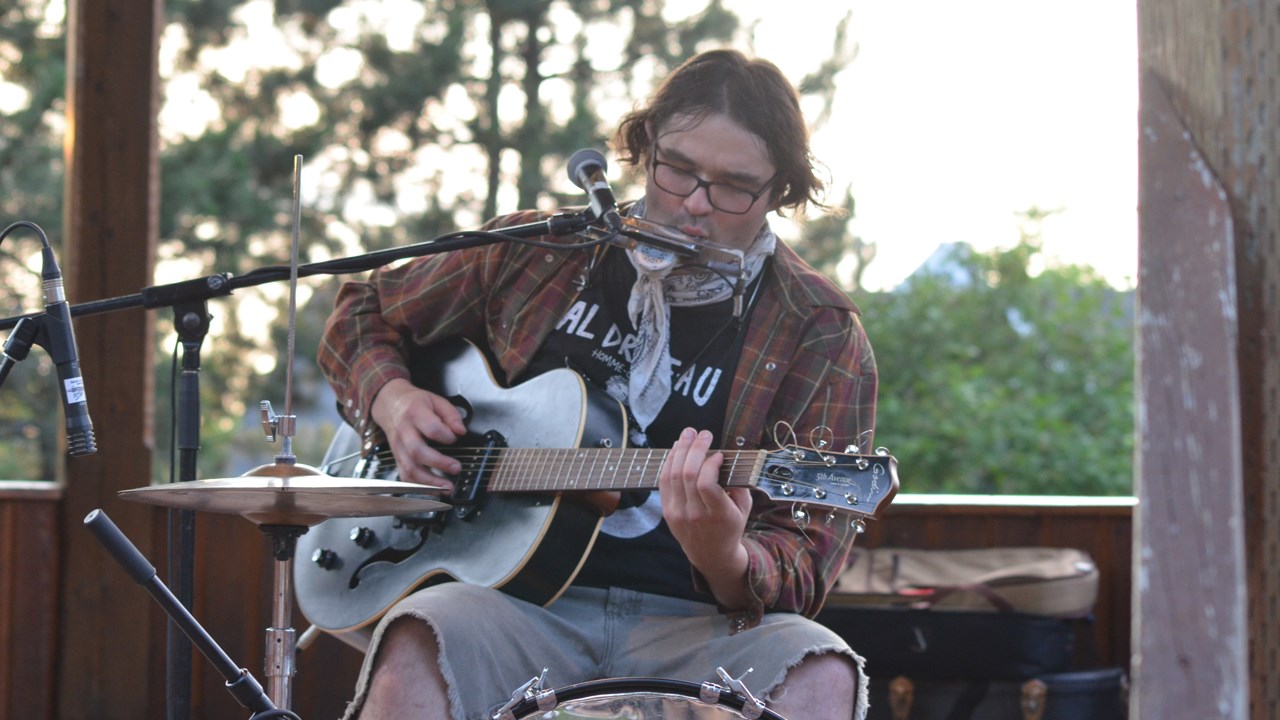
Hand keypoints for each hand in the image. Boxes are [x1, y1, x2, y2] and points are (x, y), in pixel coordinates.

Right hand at [370, 378, 466, 490]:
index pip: (431, 428)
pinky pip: (405, 475)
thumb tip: (461, 431)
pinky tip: (433, 490)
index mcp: (415, 414)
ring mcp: (398, 447)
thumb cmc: (414, 403)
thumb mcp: (435, 400)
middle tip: (456, 468)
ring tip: (447, 488)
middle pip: (418, 452)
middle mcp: (404, 432)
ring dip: (430, 482)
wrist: (389, 404)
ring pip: (410, 468)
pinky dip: (418, 486)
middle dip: (439, 463)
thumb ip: (451, 414)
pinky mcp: (397, 458)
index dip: (446, 436)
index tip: (455, 438)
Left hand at [660, 427, 752, 608]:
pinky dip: (670, 462)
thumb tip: (728, 457)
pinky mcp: (667, 511)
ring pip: (673, 475)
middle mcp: (694, 514)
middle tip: (704, 434)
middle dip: (695, 448)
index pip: (706, 484)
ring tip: (689, 434)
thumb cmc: (731, 527)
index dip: (710, 463)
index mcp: (717, 515)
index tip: (719, 454)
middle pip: (687, 474)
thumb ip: (739, 484)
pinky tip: (678, 448)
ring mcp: (677, 513)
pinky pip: (664, 481)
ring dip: (680, 450)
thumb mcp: (744, 509)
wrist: (711, 554)